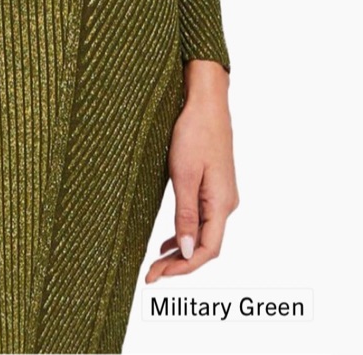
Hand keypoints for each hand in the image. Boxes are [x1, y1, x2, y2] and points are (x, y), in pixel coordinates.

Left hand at [145, 59, 238, 281]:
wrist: (206, 102)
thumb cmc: (194, 132)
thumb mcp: (183, 174)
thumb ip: (185, 214)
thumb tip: (184, 251)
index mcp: (222, 204)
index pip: (206, 250)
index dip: (182, 268)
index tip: (157, 276)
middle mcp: (226, 203)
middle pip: (205, 246)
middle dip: (179, 263)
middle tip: (151, 274)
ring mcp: (222, 195)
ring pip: (203, 233)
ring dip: (181, 250)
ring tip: (156, 263)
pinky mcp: (214, 186)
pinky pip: (202, 218)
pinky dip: (185, 232)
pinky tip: (168, 240)